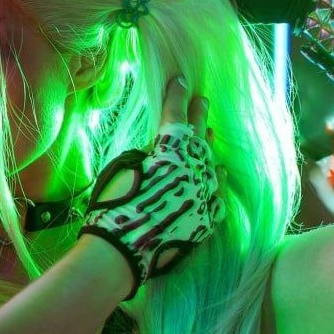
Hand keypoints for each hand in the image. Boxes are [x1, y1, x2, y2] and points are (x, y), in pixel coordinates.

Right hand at [81, 76, 224, 296]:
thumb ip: (143, 156)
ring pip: (210, 164)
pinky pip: (217, 195)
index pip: (175, 116)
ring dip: (207, 148)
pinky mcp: (206, 219)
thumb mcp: (121, 169)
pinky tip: (220, 174)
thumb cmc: (113, 207)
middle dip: (198, 115)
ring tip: (209, 134)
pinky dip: (217, 182)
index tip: (181, 80)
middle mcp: (193, 169)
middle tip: (203, 99)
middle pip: (198, 137)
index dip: (177, 96)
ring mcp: (203, 195)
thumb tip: (156, 153)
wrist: (122, 253)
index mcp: (170, 152)